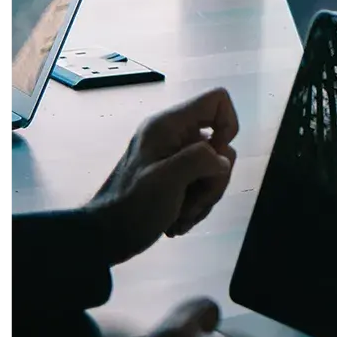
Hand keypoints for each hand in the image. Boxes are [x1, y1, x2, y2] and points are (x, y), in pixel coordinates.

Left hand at [86, 87, 238, 264]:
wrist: (108, 235)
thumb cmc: (132, 206)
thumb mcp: (166, 180)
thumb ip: (199, 159)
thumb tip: (222, 159)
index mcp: (168, 126)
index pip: (217, 101)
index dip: (228, 126)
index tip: (216, 159)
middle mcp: (174, 136)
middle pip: (222, 145)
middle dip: (213, 181)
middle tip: (189, 202)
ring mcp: (175, 157)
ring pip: (216, 171)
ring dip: (204, 199)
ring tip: (179, 216)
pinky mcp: (177, 177)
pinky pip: (205, 186)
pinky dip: (196, 206)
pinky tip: (177, 221)